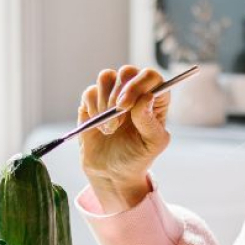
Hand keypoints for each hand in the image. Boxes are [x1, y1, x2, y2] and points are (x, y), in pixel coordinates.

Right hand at [78, 65, 171, 211]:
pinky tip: (99, 127)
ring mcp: (112, 94)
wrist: (112, 172)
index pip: (151, 77)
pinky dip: (92, 109)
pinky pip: (89, 92)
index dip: (139, 85)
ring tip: (110, 128)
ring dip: (105, 103)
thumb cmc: (137, 157)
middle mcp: (134, 91)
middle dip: (119, 94)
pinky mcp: (93, 101)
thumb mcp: (152, 144)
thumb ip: (151, 121)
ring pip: (106, 77)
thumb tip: (146, 97)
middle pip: (127, 72)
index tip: (127, 105)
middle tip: (116, 117)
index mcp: (154, 98)